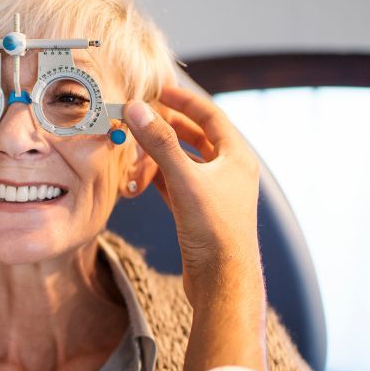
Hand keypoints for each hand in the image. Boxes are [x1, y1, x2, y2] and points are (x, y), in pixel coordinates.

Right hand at [123, 86, 267, 370]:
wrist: (222, 281)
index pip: (209, 115)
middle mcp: (228, 171)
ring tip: (133, 146)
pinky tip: (138, 175)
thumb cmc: (214, 231)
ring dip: (158, 153)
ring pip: (183, 161)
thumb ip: (160, 143)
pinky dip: (157, 177)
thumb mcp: (185, 181)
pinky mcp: (198, 212)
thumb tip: (137, 109)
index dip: (183, 100)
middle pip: (195, 136)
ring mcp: (214, 192)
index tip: (158, 88)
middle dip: (166, 125)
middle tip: (139, 115)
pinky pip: (175, 184)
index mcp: (236, 157)